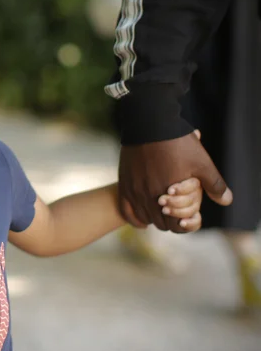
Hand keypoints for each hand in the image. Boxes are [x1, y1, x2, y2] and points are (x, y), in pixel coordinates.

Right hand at [118, 130, 232, 232]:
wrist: (149, 124)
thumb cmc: (177, 143)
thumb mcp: (202, 163)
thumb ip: (215, 185)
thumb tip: (226, 201)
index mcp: (171, 196)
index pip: (177, 225)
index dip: (185, 224)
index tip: (188, 216)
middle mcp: (150, 197)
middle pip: (161, 224)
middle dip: (170, 220)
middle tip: (176, 210)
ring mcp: (134, 191)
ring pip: (144, 218)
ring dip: (154, 217)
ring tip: (162, 209)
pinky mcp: (124, 184)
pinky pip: (127, 211)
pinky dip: (136, 217)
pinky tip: (143, 217)